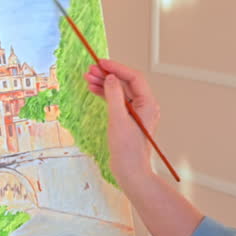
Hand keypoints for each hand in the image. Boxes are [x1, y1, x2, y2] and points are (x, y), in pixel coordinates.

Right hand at [83, 59, 159, 184]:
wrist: (130, 172)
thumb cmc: (128, 149)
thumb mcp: (118, 119)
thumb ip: (114, 95)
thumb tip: (111, 77)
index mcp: (148, 104)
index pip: (134, 78)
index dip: (117, 68)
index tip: (101, 63)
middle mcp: (144, 106)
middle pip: (126, 83)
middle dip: (108, 75)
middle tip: (91, 70)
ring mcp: (136, 113)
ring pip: (120, 92)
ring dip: (105, 84)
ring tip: (88, 78)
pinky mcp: (127, 120)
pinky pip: (117, 102)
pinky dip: (106, 95)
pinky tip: (94, 89)